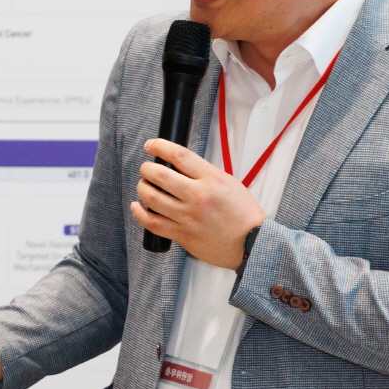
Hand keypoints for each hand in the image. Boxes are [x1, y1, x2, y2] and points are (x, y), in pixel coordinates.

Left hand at [131, 139, 266, 269]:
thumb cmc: (242, 213)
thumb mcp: (228, 182)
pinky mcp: (182, 234)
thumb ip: (204, 173)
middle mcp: (197, 196)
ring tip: (144, 185)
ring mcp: (188, 217)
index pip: (179, 156)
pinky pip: (152, 223)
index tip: (151, 145)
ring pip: (151, 198)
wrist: (252, 242)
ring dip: (142, 188)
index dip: (159, 146)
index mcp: (211, 179)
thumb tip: (178, 166)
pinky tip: (137, 206)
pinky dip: (139, 213)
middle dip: (146, 168)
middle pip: (159, 175)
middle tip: (146, 169)